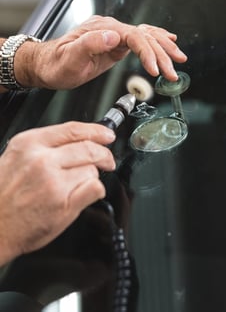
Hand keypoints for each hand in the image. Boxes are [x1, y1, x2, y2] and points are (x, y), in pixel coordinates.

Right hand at [0, 121, 115, 265]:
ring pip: (92, 170)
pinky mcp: (64, 204)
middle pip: (89, 148)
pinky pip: (95, 188)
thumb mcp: (16, 157)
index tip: (106, 135)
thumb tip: (78, 141)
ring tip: (75, 185)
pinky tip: (83, 194)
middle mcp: (42, 160)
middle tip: (107, 160)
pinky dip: (95, 191)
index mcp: (29, 144)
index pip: (73, 129)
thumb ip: (45, 146)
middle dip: (103, 154)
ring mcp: (54, 182)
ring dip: (91, 176)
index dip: (96, 131)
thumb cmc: (3, 194)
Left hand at [15, 16, 186, 89]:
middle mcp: (111, 28)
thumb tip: (113, 36)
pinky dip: (156, 41)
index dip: (148, 53)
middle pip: (144, 36)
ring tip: (179, 58)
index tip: (155, 70)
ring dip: (164, 47)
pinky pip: (140, 40)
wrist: (46, 65)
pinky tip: (167, 41)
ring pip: (146, 36)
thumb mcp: (70, 57)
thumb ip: (90, 44)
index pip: (134, 37)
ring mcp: (114, 35)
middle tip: (173, 72)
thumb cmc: (56, 64)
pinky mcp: (115, 43)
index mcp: (103, 30)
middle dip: (162, 54)